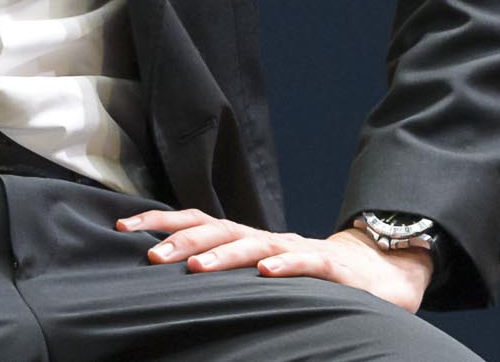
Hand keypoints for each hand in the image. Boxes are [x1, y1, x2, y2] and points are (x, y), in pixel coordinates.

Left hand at [115, 209, 433, 313]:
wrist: (378, 273)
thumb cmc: (308, 277)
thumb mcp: (261, 273)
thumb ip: (227, 271)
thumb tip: (171, 276)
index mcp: (247, 240)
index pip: (197, 222)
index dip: (161, 221)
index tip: (121, 226)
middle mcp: (267, 240)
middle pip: (218, 231)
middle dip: (181, 241)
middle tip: (150, 255)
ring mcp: (298, 252)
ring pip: (255, 246)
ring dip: (223, 256)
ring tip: (196, 269)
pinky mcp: (331, 271)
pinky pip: (305, 265)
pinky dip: (285, 267)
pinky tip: (267, 274)